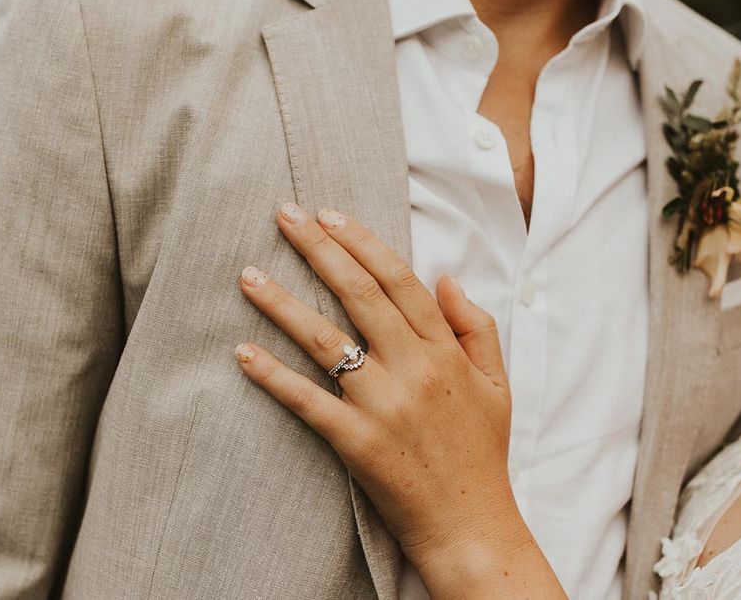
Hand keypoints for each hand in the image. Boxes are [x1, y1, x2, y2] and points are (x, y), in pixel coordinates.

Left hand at [234, 202, 564, 597]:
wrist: (472, 525)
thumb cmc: (482, 451)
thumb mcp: (497, 383)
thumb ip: (476, 326)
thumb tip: (448, 278)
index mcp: (445, 350)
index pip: (399, 280)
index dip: (363, 242)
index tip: (331, 215)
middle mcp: (414, 368)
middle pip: (358, 294)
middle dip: (318, 248)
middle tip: (284, 215)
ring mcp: (384, 404)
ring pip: (325, 340)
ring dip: (282, 303)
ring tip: (248, 275)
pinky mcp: (357, 441)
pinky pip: (307, 401)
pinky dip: (272, 376)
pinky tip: (243, 351)